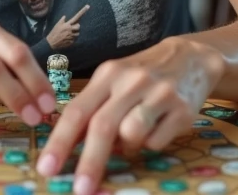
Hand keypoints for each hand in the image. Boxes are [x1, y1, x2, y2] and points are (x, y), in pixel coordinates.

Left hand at [37, 37, 225, 194]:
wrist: (191, 57)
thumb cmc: (142, 76)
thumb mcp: (114, 82)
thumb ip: (93, 109)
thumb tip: (67, 148)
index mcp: (108, 74)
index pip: (77, 111)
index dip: (59, 142)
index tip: (47, 169)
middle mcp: (132, 80)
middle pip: (103, 126)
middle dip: (89, 162)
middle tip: (80, 190)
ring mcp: (159, 93)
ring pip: (131, 135)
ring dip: (128, 147)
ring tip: (135, 135)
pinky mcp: (182, 109)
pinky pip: (157, 142)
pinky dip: (151, 143)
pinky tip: (157, 128)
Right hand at [47, 4, 89, 49]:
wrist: (51, 43)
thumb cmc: (54, 33)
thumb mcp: (57, 25)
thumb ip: (62, 20)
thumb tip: (65, 16)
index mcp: (67, 24)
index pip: (76, 17)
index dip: (82, 11)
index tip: (88, 6)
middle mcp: (70, 30)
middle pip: (78, 26)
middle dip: (76, 27)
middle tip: (71, 28)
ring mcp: (71, 36)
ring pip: (78, 33)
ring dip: (74, 33)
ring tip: (68, 34)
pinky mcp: (71, 41)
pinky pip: (75, 39)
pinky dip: (72, 38)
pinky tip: (67, 39)